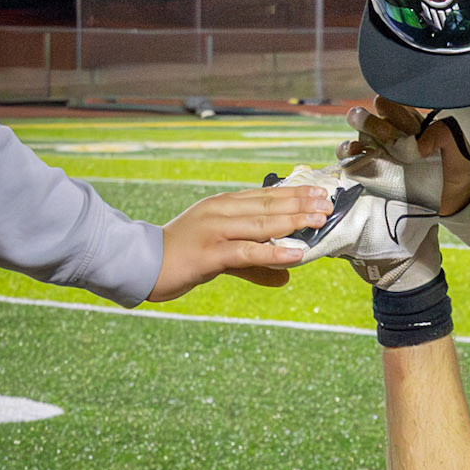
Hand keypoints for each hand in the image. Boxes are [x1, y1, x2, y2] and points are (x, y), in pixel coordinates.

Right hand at [149, 184, 331, 301]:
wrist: (141, 263)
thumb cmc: (181, 257)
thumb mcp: (222, 257)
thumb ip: (254, 266)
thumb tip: (285, 278)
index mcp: (222, 205)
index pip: (264, 195)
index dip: (294, 193)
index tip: (320, 191)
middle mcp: (220, 212)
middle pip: (267, 205)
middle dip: (300, 204)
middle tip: (328, 203)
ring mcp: (214, 231)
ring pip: (261, 224)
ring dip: (293, 221)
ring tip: (319, 220)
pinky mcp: (210, 253)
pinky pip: (247, 252)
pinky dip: (273, 253)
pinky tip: (295, 254)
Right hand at [345, 97, 469, 219]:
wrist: (461, 195)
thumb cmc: (457, 163)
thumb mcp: (456, 143)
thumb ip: (440, 133)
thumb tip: (417, 144)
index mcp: (405, 121)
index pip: (387, 104)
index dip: (391, 110)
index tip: (407, 125)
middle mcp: (388, 136)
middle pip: (363, 119)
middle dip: (369, 123)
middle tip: (389, 137)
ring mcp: (379, 156)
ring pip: (353, 142)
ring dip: (352, 144)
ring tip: (360, 150)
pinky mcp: (374, 177)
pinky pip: (352, 167)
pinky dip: (349, 164)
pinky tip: (356, 163)